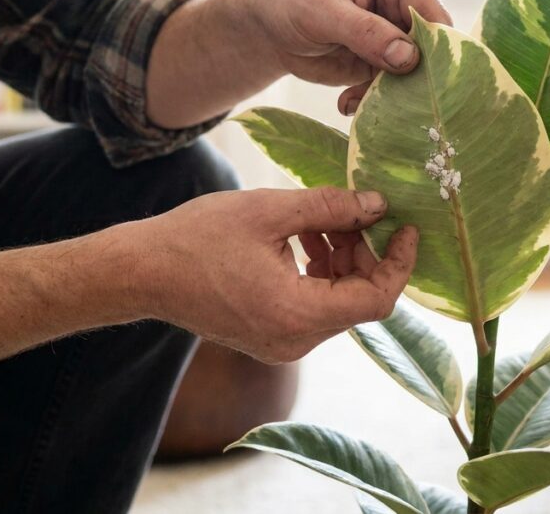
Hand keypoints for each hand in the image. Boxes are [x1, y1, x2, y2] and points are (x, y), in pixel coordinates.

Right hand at [128, 187, 417, 362]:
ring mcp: (280, 344)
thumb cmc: (197, 238)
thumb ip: (330, 207)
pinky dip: (317, 272)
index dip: (399, 262)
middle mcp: (295, 341)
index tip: (407, 227)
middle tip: (350, 210)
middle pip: (357, 300)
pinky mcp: (267, 337)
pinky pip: (311, 306)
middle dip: (363, 252)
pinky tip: (300, 237)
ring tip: (319, 218)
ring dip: (339, 259)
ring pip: (335, 302)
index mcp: (298, 314)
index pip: (377, 299)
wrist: (142, 272)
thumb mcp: (270, 210)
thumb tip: (377, 205)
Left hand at [247, 0, 451, 114]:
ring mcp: (398, 37)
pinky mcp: (386, 64)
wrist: (269, 30)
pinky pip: (394, 89)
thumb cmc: (291, 3)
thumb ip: (365, 32)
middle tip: (383, 99)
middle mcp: (406, 4)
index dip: (435, 46)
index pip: (432, 12)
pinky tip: (346, 103)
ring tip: (353, 101)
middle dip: (412, 78)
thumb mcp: (323, 12)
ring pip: (415, 74)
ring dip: (390, 95)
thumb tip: (409, 57)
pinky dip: (373, 101)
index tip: (418, 76)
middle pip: (432, 48)